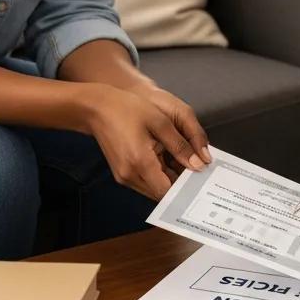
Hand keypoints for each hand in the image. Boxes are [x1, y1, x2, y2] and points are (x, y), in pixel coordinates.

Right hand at [84, 84, 210, 200]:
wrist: (98, 108)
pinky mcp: (123, 173)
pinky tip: (167, 157)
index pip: (167, 192)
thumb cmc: (128, 109)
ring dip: (170, 177)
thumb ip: (181, 145)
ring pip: (154, 187)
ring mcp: (124, 176)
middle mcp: (130, 176)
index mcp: (140, 163)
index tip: (201, 178)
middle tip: (197, 167)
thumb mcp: (161, 122)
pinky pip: (146, 180)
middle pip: (161, 192)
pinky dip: (159, 173)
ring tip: (183, 159)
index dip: (186, 188)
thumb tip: (199, 164)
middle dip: (180, 182)